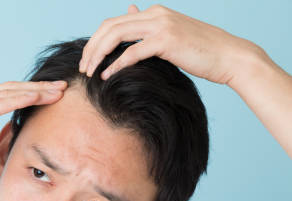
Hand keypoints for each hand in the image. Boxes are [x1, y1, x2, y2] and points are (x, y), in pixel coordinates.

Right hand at [0, 80, 67, 196]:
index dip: (26, 92)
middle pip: (8, 88)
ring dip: (36, 90)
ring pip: (8, 92)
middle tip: (61, 86)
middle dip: (36, 86)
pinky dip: (22, 98)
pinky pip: (1, 103)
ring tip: (58, 91)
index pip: (1, 94)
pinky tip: (40, 98)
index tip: (48, 94)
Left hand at [78, 4, 262, 85]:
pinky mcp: (166, 41)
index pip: (114, 22)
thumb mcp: (171, 36)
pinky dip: (115, 64)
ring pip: (116, 36)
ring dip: (98, 55)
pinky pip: (132, 52)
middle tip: (83, 68)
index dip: (95, 40)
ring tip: (89, 73)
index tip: (87, 60)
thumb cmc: (202, 52)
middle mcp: (155, 14)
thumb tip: (130, 12)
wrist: (230, 57)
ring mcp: (161, 26)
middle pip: (109, 27)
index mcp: (155, 13)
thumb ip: (148, 28)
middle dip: (91, 47)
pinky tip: (107, 76)